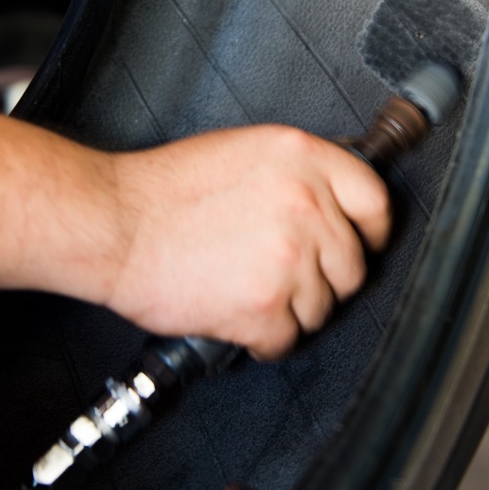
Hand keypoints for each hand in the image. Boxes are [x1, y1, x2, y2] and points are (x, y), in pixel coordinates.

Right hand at [105, 125, 390, 360]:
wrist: (113, 224)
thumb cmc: (163, 191)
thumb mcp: (243, 151)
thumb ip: (296, 173)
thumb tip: (332, 201)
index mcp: (302, 157)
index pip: (375, 200)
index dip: (371, 231)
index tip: (362, 244)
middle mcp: (305, 203)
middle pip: (353, 265)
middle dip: (323, 279)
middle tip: (285, 276)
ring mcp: (289, 256)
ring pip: (323, 308)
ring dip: (290, 310)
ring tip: (247, 291)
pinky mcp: (265, 304)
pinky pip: (287, 339)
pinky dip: (262, 339)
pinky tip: (236, 316)